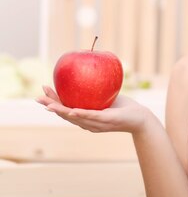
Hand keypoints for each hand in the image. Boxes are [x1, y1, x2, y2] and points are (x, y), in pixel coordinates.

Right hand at [35, 85, 152, 134]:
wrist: (140, 119)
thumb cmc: (124, 107)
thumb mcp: (106, 97)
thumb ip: (95, 90)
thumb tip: (87, 72)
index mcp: (86, 118)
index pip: (66, 110)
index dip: (53, 102)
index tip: (44, 91)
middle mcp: (88, 123)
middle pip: (65, 115)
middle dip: (51, 106)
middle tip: (38, 98)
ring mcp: (96, 124)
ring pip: (74, 117)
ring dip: (61, 111)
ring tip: (49, 105)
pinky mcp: (106, 121)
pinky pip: (92, 116)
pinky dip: (80, 114)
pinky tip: (72, 110)